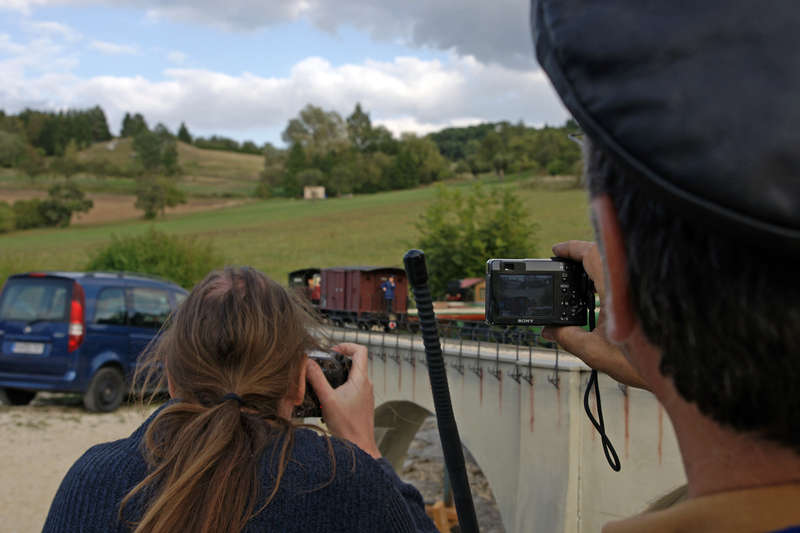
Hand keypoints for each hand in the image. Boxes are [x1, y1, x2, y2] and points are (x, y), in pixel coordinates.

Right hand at [305, 343, 380, 458]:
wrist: (360, 447)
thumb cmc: (347, 427)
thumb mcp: (327, 400)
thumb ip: (317, 379)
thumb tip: (308, 362)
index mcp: (361, 379)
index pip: (360, 350)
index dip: (346, 345)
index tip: (332, 351)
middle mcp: (366, 384)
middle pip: (355, 362)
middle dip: (339, 360)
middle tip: (324, 365)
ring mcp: (366, 394)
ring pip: (354, 376)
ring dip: (340, 374)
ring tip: (324, 382)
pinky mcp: (363, 403)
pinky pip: (354, 388)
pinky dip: (342, 387)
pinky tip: (329, 398)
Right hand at [541, 240, 649, 389]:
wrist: (678, 373)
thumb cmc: (642, 363)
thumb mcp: (595, 352)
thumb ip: (567, 338)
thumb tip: (549, 331)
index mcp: (616, 290)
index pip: (592, 253)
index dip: (572, 248)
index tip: (556, 250)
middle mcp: (632, 284)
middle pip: (604, 254)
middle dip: (582, 256)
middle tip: (564, 264)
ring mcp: (642, 289)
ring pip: (616, 265)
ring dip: (596, 266)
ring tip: (579, 278)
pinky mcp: (648, 297)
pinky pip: (625, 277)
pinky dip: (609, 278)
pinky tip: (600, 295)